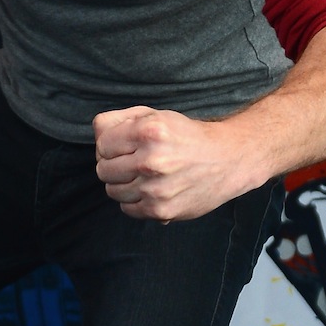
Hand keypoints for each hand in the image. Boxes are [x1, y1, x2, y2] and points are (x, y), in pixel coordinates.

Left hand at [93, 106, 258, 221]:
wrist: (229, 160)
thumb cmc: (187, 136)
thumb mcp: (155, 115)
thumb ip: (119, 120)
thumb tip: (96, 136)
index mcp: (149, 131)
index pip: (102, 144)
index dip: (110, 145)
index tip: (123, 146)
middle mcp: (152, 160)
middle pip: (103, 169)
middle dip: (113, 165)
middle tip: (132, 161)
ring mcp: (156, 188)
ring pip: (112, 191)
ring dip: (123, 184)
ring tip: (143, 175)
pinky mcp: (161, 210)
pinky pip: (127, 209)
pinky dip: (134, 201)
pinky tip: (151, 189)